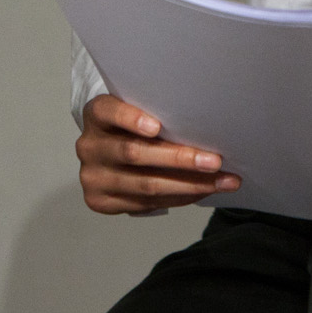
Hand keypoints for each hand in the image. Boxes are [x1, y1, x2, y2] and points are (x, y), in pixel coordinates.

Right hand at [76, 94, 239, 213]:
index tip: (158, 127)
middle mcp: (89, 145)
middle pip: (135, 153)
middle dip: (180, 159)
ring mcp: (92, 176)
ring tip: (222, 182)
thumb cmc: (132, 123)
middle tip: (215, 161)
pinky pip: (146, 203)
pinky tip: (202, 191)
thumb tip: (207, 128)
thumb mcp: (138, 108)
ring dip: (190, 185)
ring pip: (145, 184)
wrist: (107, 148)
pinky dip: (179, 198)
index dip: (132, 119)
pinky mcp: (99, 201)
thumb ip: (157, 113)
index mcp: (96, 113)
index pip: (109, 111)